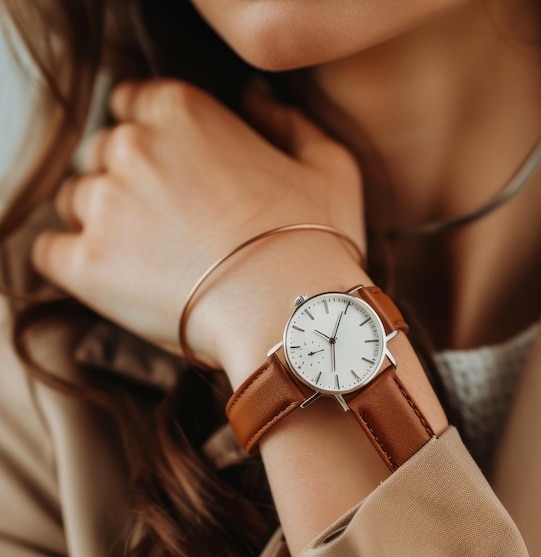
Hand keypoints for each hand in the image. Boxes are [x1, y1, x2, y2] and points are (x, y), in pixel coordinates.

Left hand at [32, 79, 365, 369]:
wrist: (294, 314)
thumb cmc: (316, 244)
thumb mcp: (329, 165)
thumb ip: (288, 120)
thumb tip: (256, 99)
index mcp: (182, 112)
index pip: (131, 103)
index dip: (148, 139)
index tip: (167, 173)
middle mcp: (133, 146)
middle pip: (100, 153)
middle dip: (125, 182)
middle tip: (165, 223)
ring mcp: (104, 205)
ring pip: (77, 202)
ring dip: (103, 223)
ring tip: (151, 259)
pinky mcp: (86, 264)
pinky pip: (52, 252)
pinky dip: (76, 263)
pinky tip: (117, 279)